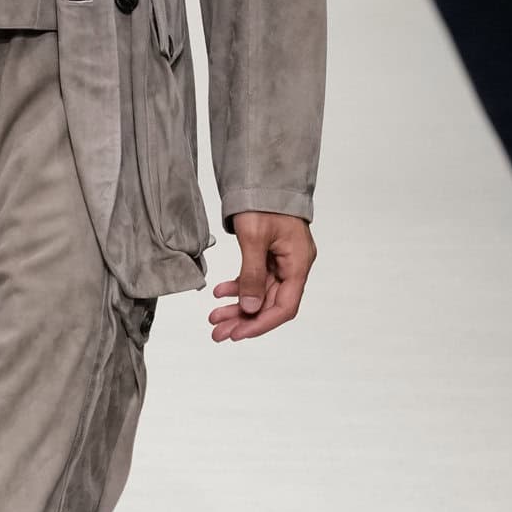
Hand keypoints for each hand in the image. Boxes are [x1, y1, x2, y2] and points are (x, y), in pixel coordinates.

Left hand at [209, 211, 315, 341]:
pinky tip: (220, 292)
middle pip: (270, 303)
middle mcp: (293, 265)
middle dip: (243, 319)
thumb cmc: (263, 202)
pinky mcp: (270, 255)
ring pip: (259, 294)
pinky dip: (238, 287)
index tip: (238, 334)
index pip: (284, 306)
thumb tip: (250, 309)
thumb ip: (252, 275)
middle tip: (217, 332)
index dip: (261, 323)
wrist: (263, 176)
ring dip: (238, 306)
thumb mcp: (254, 238)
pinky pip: (255, 279)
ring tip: (214, 319)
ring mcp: (282, 261)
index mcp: (298, 263)